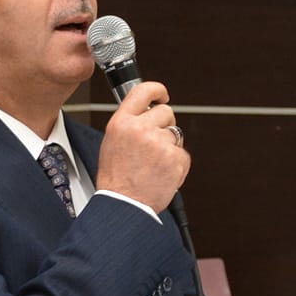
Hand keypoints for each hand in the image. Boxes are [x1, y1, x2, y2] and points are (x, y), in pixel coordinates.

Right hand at [95, 80, 188, 211]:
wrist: (124, 205)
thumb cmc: (116, 180)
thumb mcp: (112, 143)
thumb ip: (129, 125)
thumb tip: (147, 114)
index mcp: (122, 123)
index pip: (143, 91)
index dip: (157, 90)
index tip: (162, 94)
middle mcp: (140, 129)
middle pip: (166, 112)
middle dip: (165, 126)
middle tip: (155, 145)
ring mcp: (159, 143)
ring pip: (175, 135)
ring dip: (169, 148)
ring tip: (154, 166)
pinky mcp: (174, 158)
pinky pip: (183, 155)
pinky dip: (177, 165)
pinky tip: (162, 175)